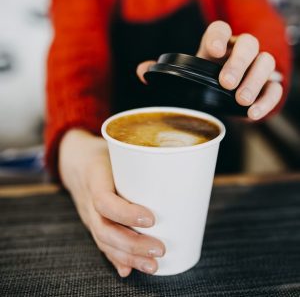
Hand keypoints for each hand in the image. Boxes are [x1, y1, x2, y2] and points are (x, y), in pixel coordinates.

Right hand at [59, 129, 165, 276]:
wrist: (74, 160)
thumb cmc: (102, 152)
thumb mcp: (116, 148)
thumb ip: (138, 159)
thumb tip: (173, 166)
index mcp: (94, 176)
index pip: (103, 200)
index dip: (126, 213)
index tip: (151, 219)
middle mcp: (87, 199)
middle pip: (104, 229)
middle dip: (133, 244)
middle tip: (160, 249)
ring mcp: (87, 213)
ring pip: (103, 241)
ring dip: (128, 257)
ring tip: (152, 265)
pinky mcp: (92, 221)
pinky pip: (101, 242)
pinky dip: (116, 258)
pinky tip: (129, 269)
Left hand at [137, 20, 282, 119]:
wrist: (223, 97)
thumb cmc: (203, 83)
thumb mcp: (185, 77)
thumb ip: (165, 73)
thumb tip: (142, 72)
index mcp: (217, 47)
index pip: (220, 30)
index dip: (217, 36)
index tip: (211, 51)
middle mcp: (239, 53)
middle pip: (248, 44)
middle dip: (238, 62)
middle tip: (226, 83)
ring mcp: (255, 68)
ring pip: (267, 62)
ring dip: (255, 80)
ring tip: (241, 100)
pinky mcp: (266, 87)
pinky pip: (275, 88)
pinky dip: (267, 100)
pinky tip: (252, 113)